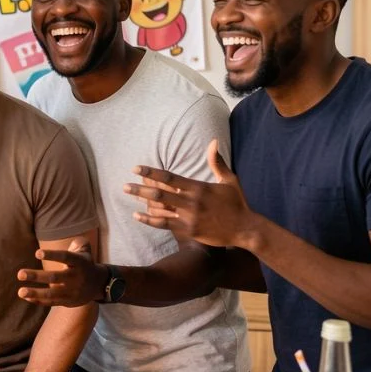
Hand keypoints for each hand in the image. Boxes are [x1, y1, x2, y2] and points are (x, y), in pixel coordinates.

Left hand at [16, 239, 104, 306]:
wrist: (99, 284)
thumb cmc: (84, 264)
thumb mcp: (85, 252)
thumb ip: (78, 244)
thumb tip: (73, 242)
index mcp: (79, 263)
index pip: (65, 257)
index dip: (52, 255)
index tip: (37, 253)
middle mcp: (76, 278)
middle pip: (54, 277)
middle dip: (36, 276)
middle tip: (20, 274)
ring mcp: (72, 292)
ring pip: (52, 294)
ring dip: (35, 293)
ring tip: (20, 291)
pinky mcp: (68, 302)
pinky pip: (52, 303)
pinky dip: (39, 301)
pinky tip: (27, 297)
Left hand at [123, 139, 254, 248]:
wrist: (245, 229)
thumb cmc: (237, 203)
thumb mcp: (229, 180)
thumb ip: (217, 162)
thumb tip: (213, 141)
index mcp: (198, 187)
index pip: (169, 177)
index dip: (151, 172)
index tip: (136, 169)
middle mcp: (191, 201)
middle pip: (159, 192)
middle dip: (140, 188)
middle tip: (125, 185)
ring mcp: (188, 217)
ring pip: (159, 208)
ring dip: (142, 201)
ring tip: (129, 196)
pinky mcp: (188, 230)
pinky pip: (164, 223)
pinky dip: (149, 219)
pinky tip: (137, 215)